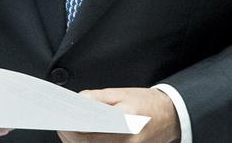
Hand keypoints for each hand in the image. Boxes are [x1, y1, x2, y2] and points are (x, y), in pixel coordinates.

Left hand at [57, 87, 180, 142]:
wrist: (172, 117)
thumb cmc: (148, 103)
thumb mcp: (123, 93)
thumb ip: (97, 97)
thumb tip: (78, 100)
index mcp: (125, 123)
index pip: (89, 133)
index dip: (71, 129)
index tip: (61, 122)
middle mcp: (125, 141)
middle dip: (71, 136)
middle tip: (60, 125)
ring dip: (78, 141)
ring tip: (67, 130)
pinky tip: (81, 136)